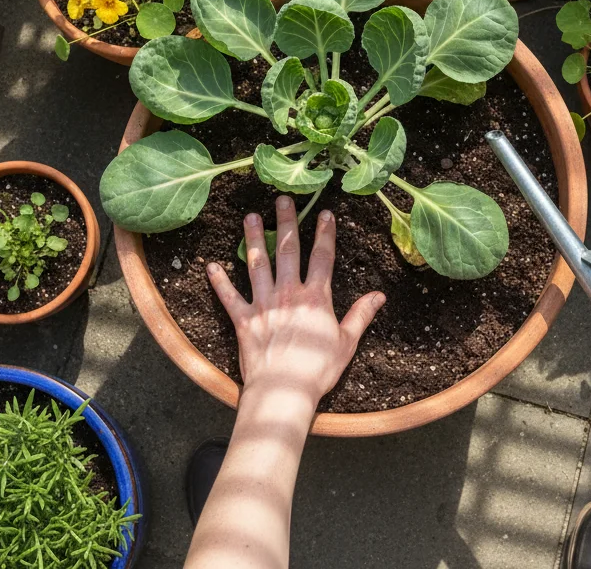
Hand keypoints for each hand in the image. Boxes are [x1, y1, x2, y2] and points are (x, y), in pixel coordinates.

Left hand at [206, 196, 384, 407]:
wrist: (284, 390)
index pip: (323, 258)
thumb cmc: (318, 369)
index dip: (325, 233)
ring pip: (257, 264)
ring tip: (250, 218)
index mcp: (316, 298)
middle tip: (282, 199)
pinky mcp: (244, 320)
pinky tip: (211, 266)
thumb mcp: (347, 342)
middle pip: (287, 250)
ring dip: (253, 239)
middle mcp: (288, 294)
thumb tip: (379, 296)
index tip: (326, 213)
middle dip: (286, 223)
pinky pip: (229, 297)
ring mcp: (264, 305)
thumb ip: (361, 315)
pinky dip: (219, 282)